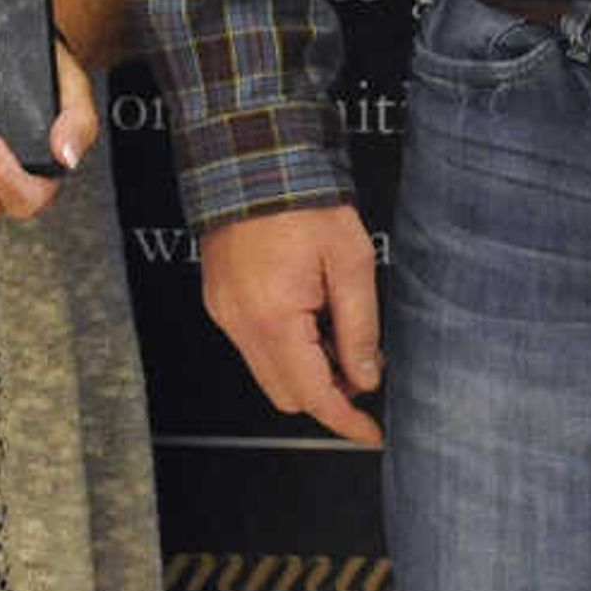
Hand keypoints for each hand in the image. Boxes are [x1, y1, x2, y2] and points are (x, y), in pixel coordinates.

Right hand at [199, 203, 382, 446]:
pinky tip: (313, 318)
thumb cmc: (305, 201)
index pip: (312, 394)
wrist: (254, 157)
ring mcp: (224, 313)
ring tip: (341, 333)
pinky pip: (254, 345)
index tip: (371, 433)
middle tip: (364, 371)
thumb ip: (360, 326)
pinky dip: (286, 348)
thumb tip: (365, 378)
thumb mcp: (352, 261)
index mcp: (273, 317)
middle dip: (328, 395)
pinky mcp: (220, 300)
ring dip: (307, 370)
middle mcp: (240, 323)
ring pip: (269, 372)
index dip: (345, 420)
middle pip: (286, 394)